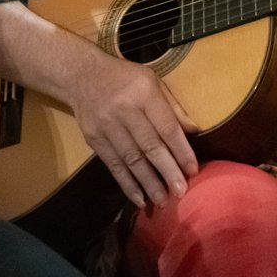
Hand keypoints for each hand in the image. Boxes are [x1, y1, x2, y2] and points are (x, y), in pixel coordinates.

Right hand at [66, 52, 199, 206]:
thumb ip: (173, 107)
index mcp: (144, 94)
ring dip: (148, 183)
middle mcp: (125, 111)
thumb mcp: (153, 81)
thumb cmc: (125, 78)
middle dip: (167, 172)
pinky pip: (113, 165)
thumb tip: (194, 131)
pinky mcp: (94, 139)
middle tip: (181, 192)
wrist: (82, 75)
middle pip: (149, 146)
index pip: (166, 127)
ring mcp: (107, 126)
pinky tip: (138, 198)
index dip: (181, 150)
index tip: (192, 170)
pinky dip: (126, 183)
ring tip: (162, 201)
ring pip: (131, 160)